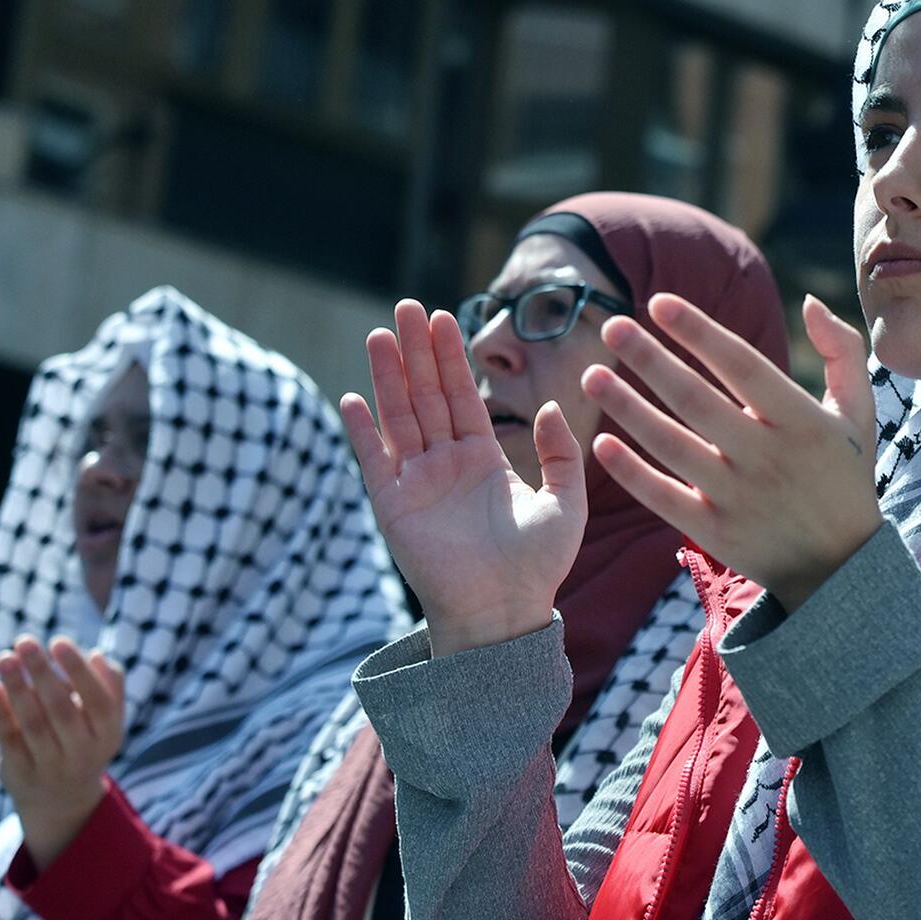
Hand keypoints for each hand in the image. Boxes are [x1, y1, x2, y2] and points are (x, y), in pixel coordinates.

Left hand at [0, 636, 124, 868]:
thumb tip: (96, 656)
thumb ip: (108, 685)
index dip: (78, 671)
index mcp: (108, 734)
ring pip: (33, 723)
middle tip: (25, 641)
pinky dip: (1, 713)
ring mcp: (51, 766)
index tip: (58, 641)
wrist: (63, 799)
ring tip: (6, 657)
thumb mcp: (107, 718)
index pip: (98, 700)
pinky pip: (10, 740)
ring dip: (17, 688)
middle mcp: (82, 752)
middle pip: (61, 709)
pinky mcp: (21, 773)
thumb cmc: (86, 739)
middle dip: (42, 673)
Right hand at [341, 301, 585, 655]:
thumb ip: (561, 453)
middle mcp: (446, 465)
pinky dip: (364, 432)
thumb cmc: (539, 565)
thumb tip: (548, 407)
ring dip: (388, 376)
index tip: (444, 316)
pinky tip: (354, 397)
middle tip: (406, 306)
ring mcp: (417, 484)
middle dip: (417, 352)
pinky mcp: (394, 508)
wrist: (506, 613)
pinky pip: (375, 463)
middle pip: (426, 396)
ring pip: (400, 418)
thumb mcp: (567, 502)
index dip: (452, 357)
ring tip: (381, 333)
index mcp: (483, 460)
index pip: (462, 396)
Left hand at [583, 293, 881, 609]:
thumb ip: (842, 350)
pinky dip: (630, 472)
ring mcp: (738, 497)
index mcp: (801, 420)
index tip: (658, 302)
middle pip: (695, 400)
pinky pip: (663, 497)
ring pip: (670, 444)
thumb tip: (807, 301)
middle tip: (611, 326)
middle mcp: (767, 456)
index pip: (741, 365)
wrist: (842, 566)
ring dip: (627, 407)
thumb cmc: (845, 475)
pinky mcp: (716, 533)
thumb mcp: (858, 411)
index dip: (699, 331)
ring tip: (592, 375)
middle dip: (649, 359)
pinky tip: (600, 443)